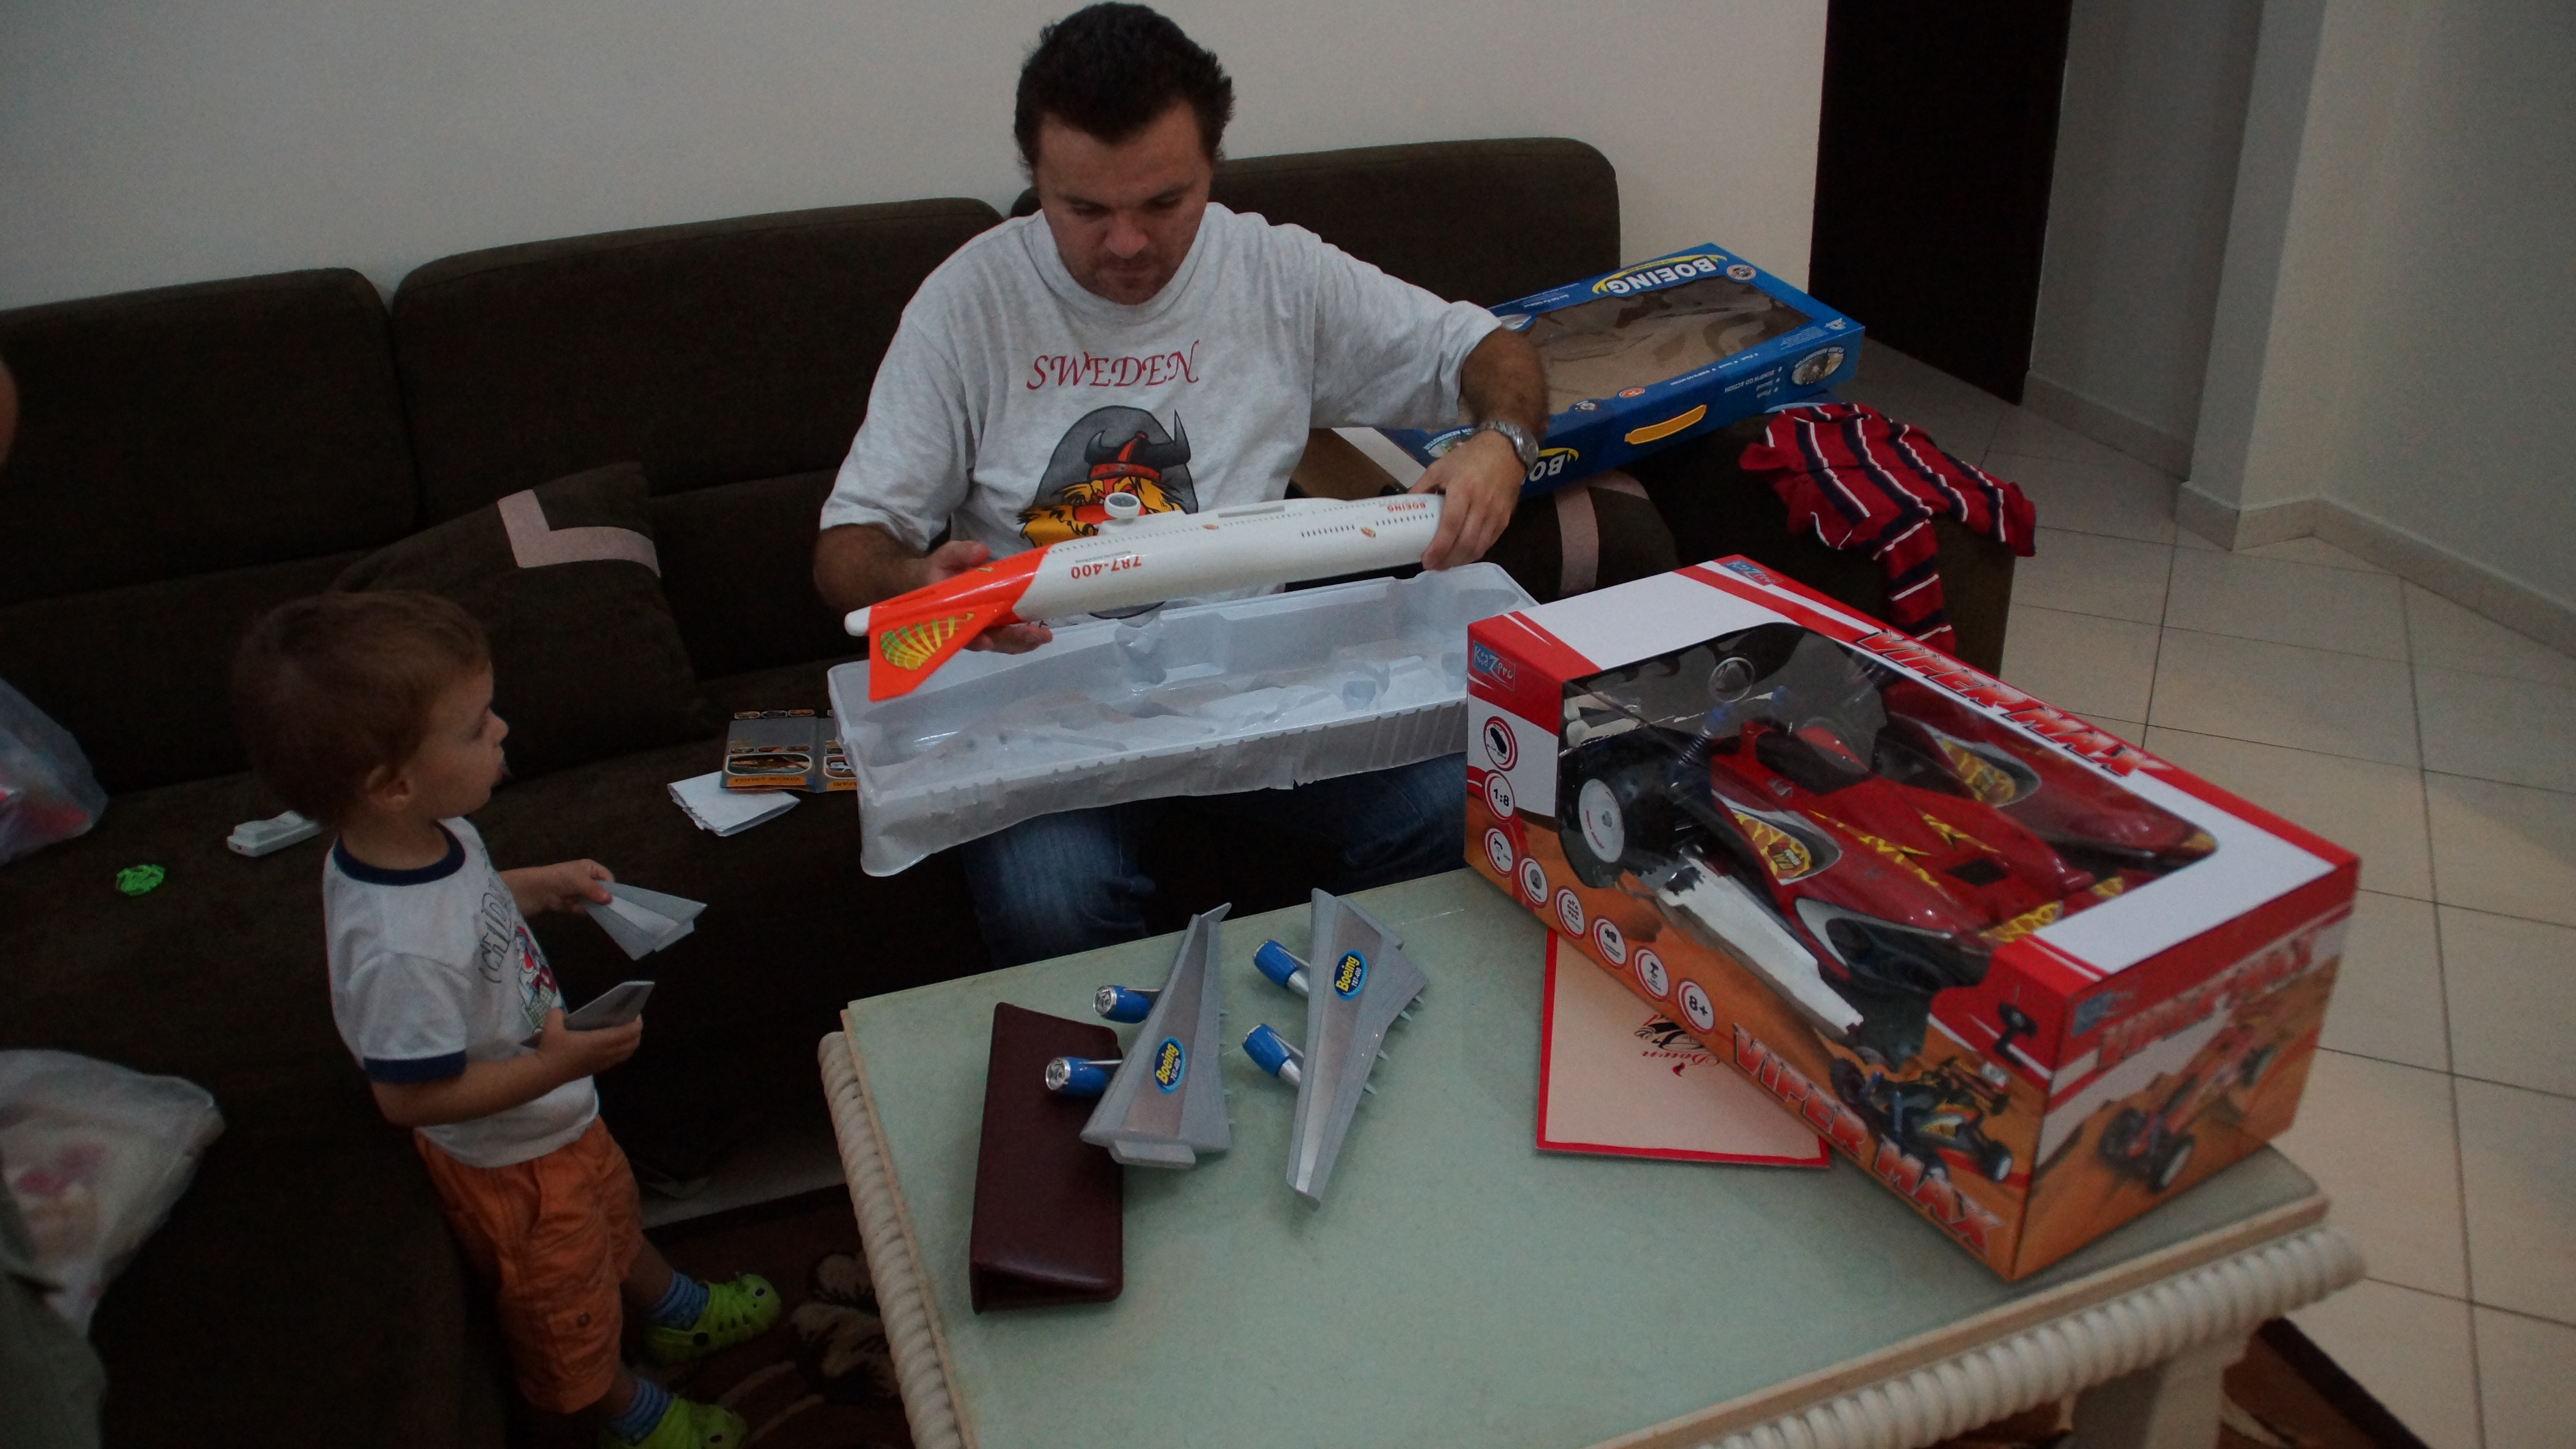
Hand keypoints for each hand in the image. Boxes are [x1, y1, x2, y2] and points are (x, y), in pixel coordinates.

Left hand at [504, 859, 613, 915]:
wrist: (537, 890)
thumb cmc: (560, 878)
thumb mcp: (580, 880)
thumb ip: (595, 890)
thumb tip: (610, 901)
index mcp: (591, 868)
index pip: (608, 877)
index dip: (611, 887)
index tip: (612, 898)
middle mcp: (587, 880)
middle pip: (603, 891)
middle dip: (604, 899)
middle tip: (607, 908)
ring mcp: (581, 893)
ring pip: (595, 902)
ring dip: (594, 907)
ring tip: (593, 910)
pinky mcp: (574, 904)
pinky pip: (585, 910)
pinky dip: (583, 912)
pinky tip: (577, 911)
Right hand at [532, 1008, 643, 1078]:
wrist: (545, 1073)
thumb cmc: (551, 1049)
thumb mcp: (551, 1025)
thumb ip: (557, 1014)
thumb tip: (559, 1012)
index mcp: (600, 1042)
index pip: (629, 1032)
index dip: (636, 1022)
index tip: (635, 1012)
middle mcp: (606, 1053)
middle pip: (633, 1043)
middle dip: (636, 1031)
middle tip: (630, 1019)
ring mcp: (603, 1063)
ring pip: (627, 1053)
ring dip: (630, 1042)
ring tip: (624, 1030)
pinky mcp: (597, 1069)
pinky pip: (618, 1059)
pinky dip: (621, 1050)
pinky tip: (612, 1043)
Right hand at [919, 539, 1053, 653]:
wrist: (935, 580)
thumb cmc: (939, 570)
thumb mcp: (945, 557)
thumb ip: (959, 553)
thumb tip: (980, 552)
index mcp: (950, 615)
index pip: (961, 631)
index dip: (974, 639)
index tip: (986, 641)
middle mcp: (967, 628)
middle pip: (990, 640)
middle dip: (1013, 640)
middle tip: (1037, 635)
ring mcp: (982, 628)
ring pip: (1002, 642)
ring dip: (1024, 642)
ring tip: (1044, 636)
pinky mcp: (994, 625)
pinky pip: (1008, 637)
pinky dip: (1024, 637)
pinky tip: (1040, 634)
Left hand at [1410, 430, 1523, 569]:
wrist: (1505, 449)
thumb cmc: (1468, 458)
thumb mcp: (1439, 467)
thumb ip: (1421, 487)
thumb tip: (1405, 508)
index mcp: (1463, 489)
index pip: (1451, 526)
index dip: (1439, 548)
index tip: (1426, 560)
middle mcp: (1482, 504)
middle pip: (1466, 542)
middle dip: (1448, 560)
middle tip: (1433, 566)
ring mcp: (1496, 513)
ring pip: (1479, 547)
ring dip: (1461, 561)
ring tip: (1445, 564)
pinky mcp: (1505, 519)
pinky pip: (1489, 543)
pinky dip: (1474, 553)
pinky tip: (1462, 555)